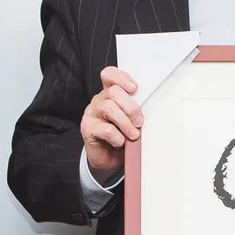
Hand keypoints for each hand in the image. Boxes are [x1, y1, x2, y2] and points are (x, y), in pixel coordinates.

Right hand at [81, 66, 140, 183]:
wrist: (108, 159)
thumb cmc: (121, 137)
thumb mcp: (131, 121)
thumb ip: (135, 111)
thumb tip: (147, 109)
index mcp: (109, 94)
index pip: (109, 75)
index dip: (121, 77)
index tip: (134, 88)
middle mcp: (98, 101)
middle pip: (113, 92)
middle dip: (131, 107)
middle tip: (139, 121)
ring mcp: (91, 114)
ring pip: (109, 108)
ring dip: (126, 123)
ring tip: (134, 135)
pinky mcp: (87, 129)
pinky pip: (106, 129)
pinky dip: (118, 137)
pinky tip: (120, 143)